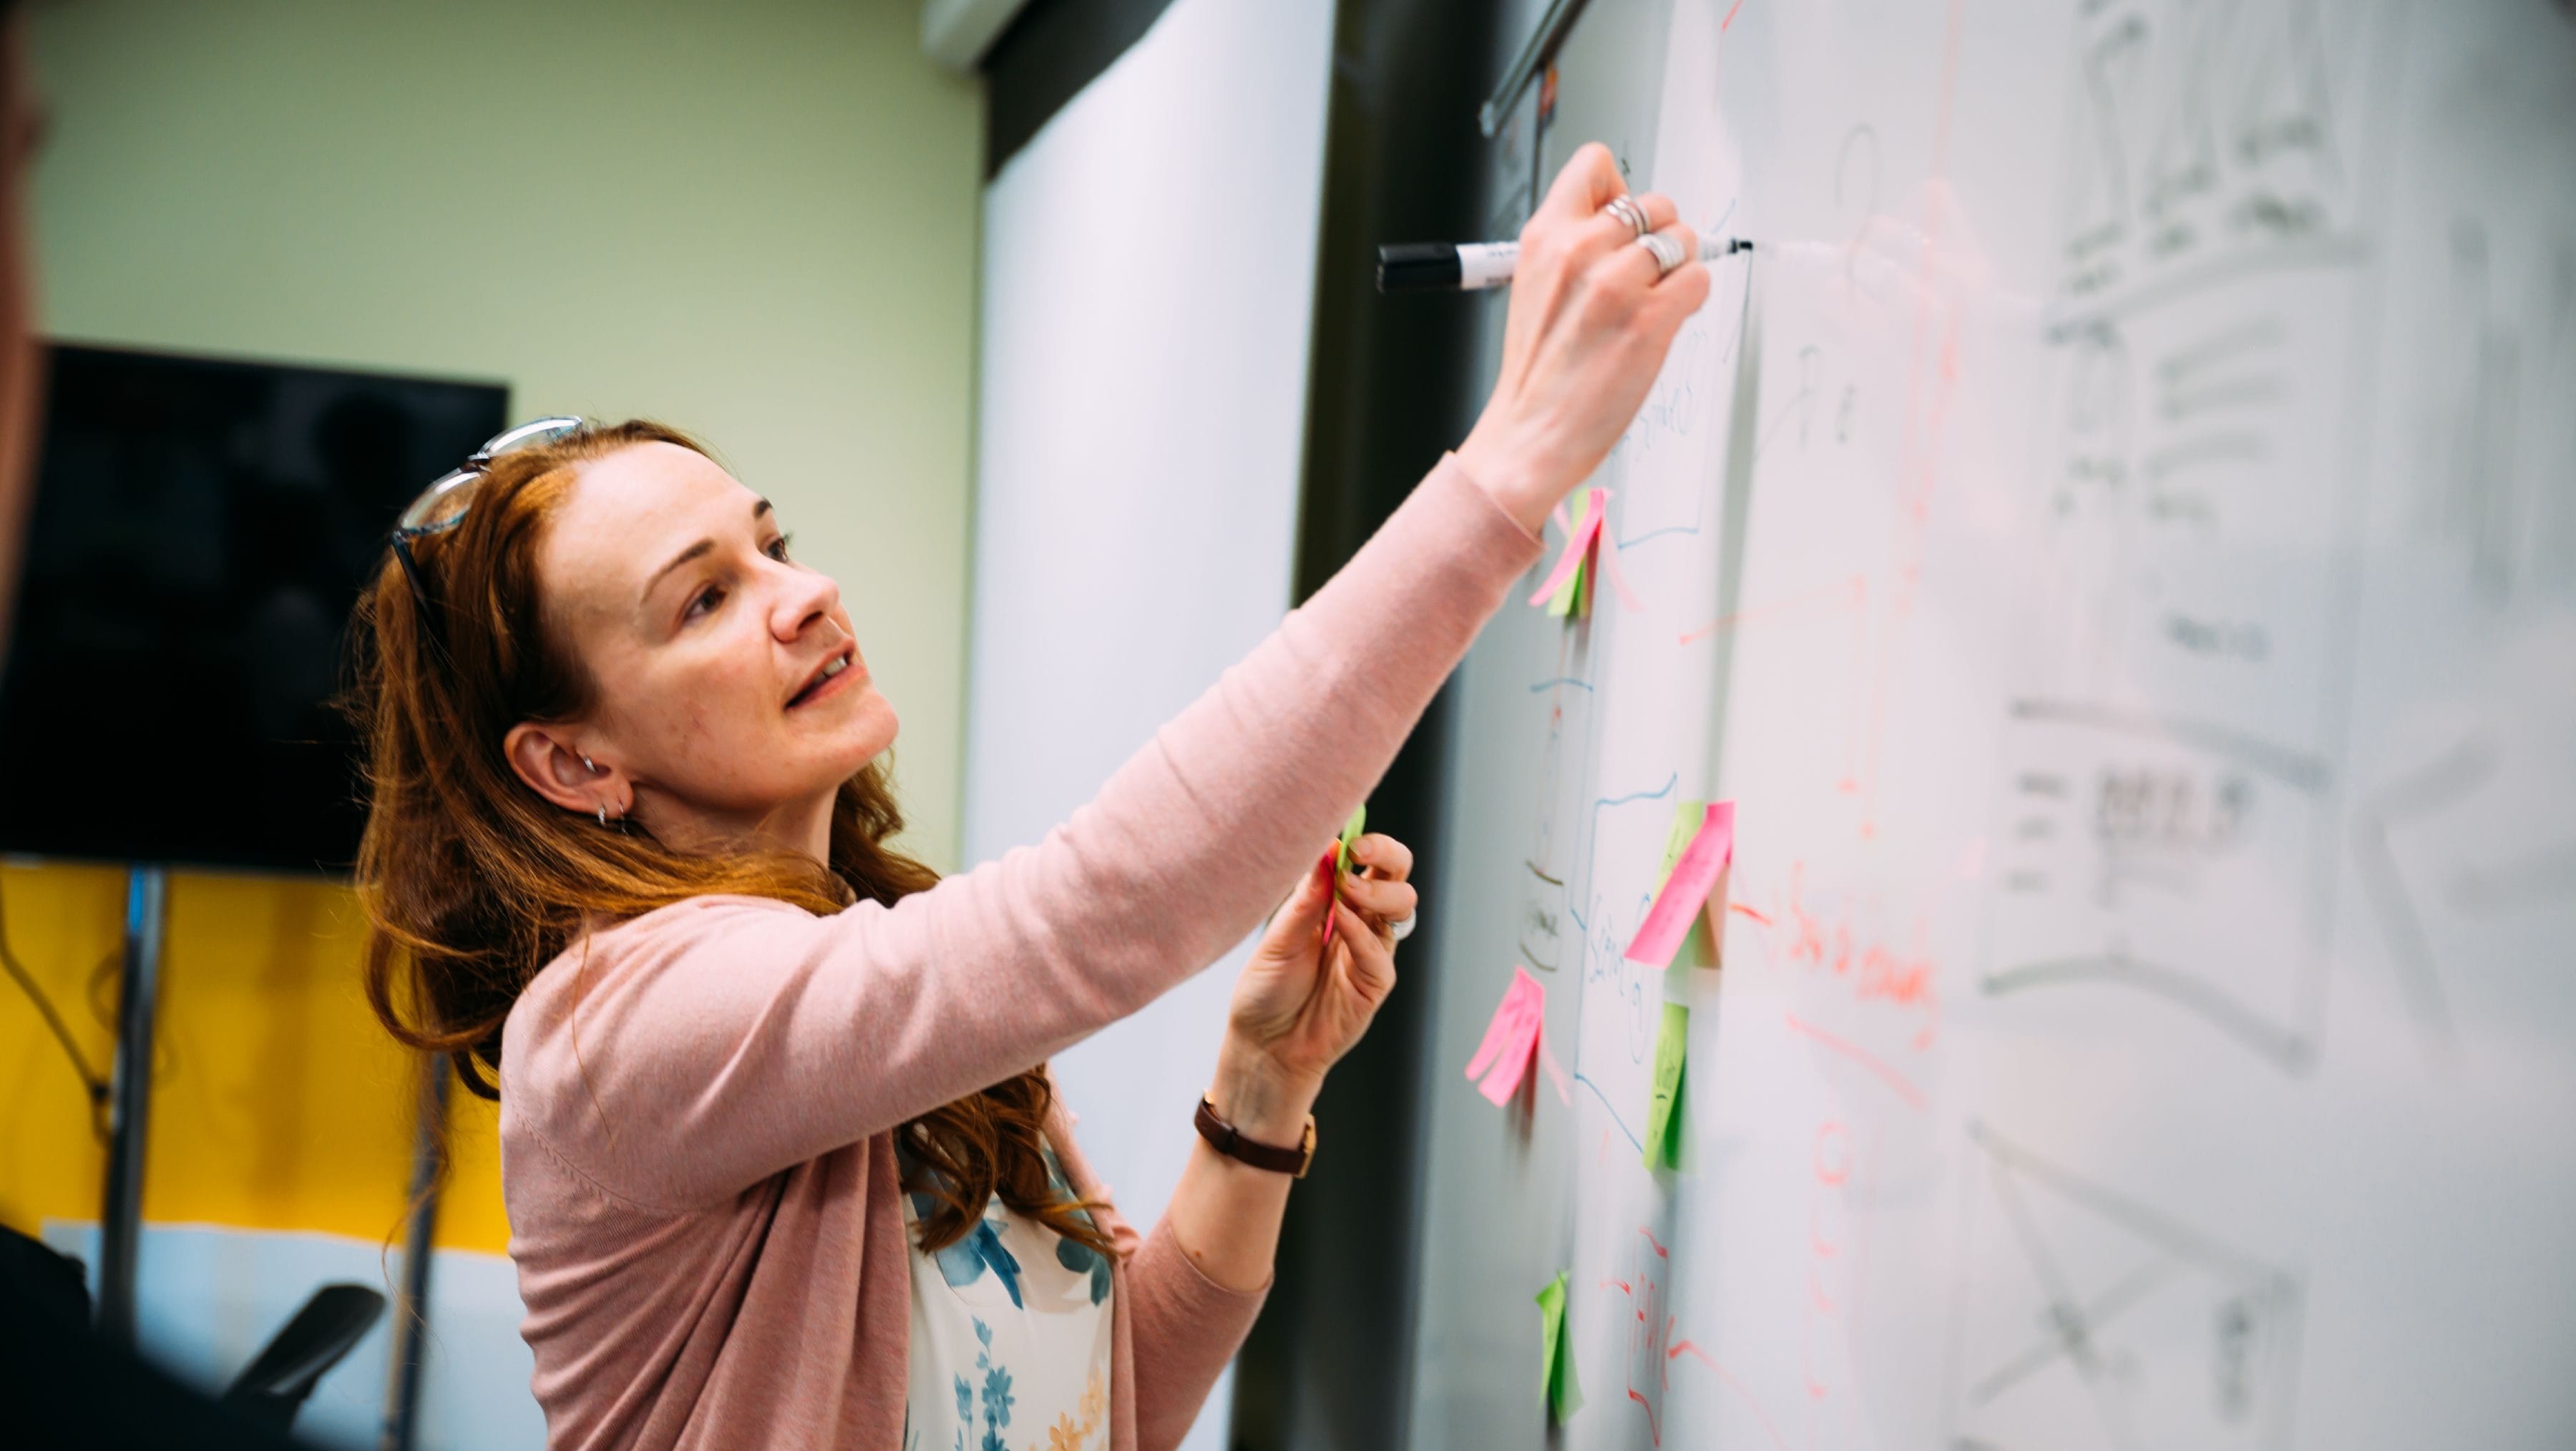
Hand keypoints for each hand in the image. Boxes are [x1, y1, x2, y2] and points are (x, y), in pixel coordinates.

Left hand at [1214, 833, 1417, 1137]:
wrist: (1262, 1046)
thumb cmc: (1265, 991)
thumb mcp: (1277, 938)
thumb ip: (1306, 900)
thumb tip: (1327, 851)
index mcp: (1336, 903)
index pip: (1367, 861)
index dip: (1367, 843)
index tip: (1350, 834)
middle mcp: (1360, 922)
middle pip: (1397, 875)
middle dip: (1387, 856)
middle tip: (1360, 852)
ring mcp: (1371, 952)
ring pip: (1403, 907)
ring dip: (1378, 892)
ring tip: (1347, 892)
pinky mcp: (1375, 985)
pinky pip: (1382, 953)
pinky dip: (1364, 934)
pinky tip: (1342, 925)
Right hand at [1456, 143, 1712, 531]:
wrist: (1531, 435)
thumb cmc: (1537, 374)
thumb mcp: (1534, 287)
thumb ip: (1573, 247)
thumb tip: (1625, 224)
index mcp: (1544, 238)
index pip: (1595, 165)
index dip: (1619, 191)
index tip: (1620, 223)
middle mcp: (1579, 252)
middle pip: (1654, 202)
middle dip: (1658, 235)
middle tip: (1645, 274)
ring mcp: (1616, 285)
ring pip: (1682, 239)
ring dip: (1678, 268)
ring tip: (1652, 301)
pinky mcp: (1649, 320)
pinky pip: (1699, 279)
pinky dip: (1691, 298)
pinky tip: (1665, 321)